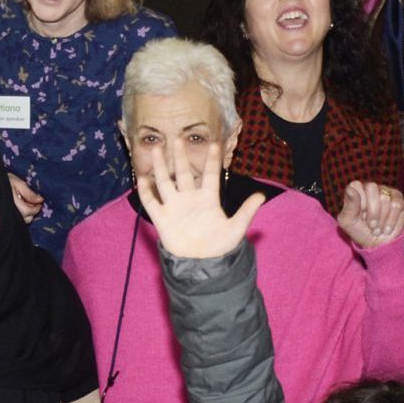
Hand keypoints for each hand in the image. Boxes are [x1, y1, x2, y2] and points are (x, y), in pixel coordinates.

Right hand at [9, 174, 45, 224]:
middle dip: (32, 212)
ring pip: (22, 221)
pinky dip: (22, 216)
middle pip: (26, 219)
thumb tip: (40, 200)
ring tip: (26, 204)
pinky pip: (17, 220)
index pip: (28, 211)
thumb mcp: (18, 183)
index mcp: (13, 203)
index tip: (40, 203)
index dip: (36, 208)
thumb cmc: (4, 181)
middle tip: (34, 203)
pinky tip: (20, 207)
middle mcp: (10, 212)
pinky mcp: (5, 216)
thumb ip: (29, 193)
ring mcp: (7, 215)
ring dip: (28, 215)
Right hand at [137, 141, 263, 261]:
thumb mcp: (236, 228)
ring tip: (157, 149)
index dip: (212, 160)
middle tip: (178, 138)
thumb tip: (261, 195)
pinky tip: (142, 178)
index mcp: (208, 199)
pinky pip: (152, 202)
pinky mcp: (162, 218)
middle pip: (184, 173)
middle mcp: (190, 199)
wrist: (201, 264)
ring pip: (165, 182)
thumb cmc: (219, 246)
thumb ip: (246, 211)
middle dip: (181, 156)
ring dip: (161, 166)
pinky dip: (146, 191)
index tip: (214, 143)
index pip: (209, 175)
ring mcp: (175, 207)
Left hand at [336, 182, 403, 249]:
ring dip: (381, 219)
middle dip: (372, 211)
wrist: (376, 245)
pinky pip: (396, 205)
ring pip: (385, 198)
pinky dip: (391, 221)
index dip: (358, 202)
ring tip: (378, 228)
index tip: (359, 215)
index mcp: (357, 190)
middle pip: (372, 188)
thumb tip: (351, 189)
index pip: (356, 185)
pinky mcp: (400, 201)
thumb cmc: (359, 231)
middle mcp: (372, 188)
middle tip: (371, 225)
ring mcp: (387, 193)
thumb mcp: (348, 222)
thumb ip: (349, 205)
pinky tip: (386, 228)